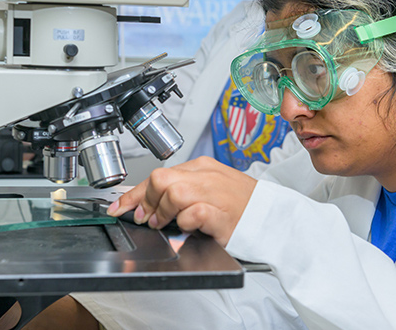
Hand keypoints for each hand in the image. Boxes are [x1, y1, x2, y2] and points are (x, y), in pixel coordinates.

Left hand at [107, 156, 256, 245]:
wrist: (275, 218)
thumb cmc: (243, 207)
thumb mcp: (211, 191)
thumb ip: (184, 192)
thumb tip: (152, 202)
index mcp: (203, 167)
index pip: (159, 174)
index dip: (134, 193)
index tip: (120, 207)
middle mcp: (207, 176)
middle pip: (161, 179)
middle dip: (146, 200)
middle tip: (146, 218)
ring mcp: (216, 193)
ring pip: (173, 192)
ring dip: (163, 212)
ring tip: (167, 223)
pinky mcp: (222, 214)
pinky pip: (193, 212)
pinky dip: (185, 222)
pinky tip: (189, 227)